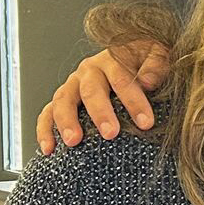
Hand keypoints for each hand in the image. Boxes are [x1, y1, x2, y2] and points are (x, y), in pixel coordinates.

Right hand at [36, 42, 170, 153]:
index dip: (134, 101)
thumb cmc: (147, 61)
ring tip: (74, 142)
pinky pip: (47, 113)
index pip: (122, 79)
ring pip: (64, 100)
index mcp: (113, 60)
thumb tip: (148, 81)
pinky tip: (49, 150)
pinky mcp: (62, 100)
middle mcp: (89, 71)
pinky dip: (45, 130)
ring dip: (67, 121)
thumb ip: (157, 64)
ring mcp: (73, 85)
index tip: (145, 122)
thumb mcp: (159, 54)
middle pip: (91, 91)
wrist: (132, 58)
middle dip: (100, 113)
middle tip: (111, 133)